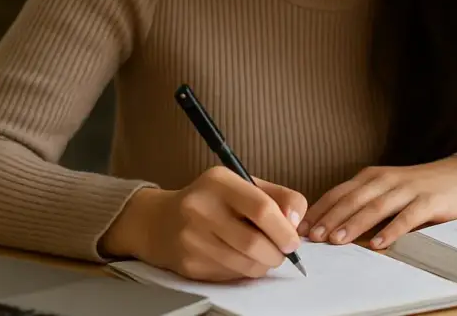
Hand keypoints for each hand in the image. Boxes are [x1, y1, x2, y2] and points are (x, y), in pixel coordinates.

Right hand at [101, 166, 306, 280]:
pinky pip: (231, 275)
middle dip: (277, 254)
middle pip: (254, 243)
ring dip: (264, 265)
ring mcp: (192, 238)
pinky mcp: (189, 264)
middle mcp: (201, 208)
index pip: (261, 208)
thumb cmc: (212, 201)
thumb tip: (297, 221)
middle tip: (282, 253)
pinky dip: (245, 271)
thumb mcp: (244, 186)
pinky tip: (239, 259)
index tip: (293, 241)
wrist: (160, 221)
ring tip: (263, 255)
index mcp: (219, 182)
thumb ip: (278, 197)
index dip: (284, 229)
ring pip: (245, 264)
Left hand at [300, 156, 456, 249]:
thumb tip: (329, 225)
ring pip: (375, 207)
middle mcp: (385, 180)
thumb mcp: (385, 189)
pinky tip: (378, 243)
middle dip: (330, 218)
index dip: (319, 210)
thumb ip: (362, 202)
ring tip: (337, 240)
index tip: (302, 228)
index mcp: (371, 177)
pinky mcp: (428, 201)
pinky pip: (407, 217)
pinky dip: (391, 230)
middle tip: (313, 237)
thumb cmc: (417, 188)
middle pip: (352, 200)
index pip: (338, 193)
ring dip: (353, 224)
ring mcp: (407, 189)